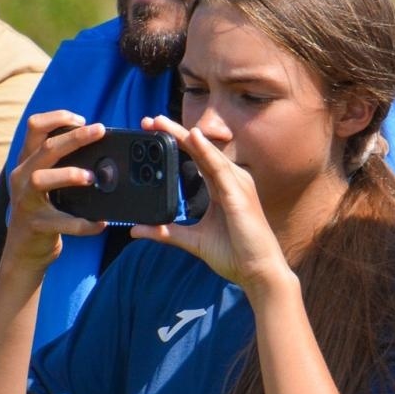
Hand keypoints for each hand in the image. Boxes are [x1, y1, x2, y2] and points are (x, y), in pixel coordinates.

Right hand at [1, 111, 108, 271]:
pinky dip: (83, 224)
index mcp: (26, 162)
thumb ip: (60, 164)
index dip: (57, 117)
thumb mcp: (45, 182)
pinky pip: (60, 222)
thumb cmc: (43, 210)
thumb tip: (99, 148)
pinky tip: (100, 223)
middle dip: (74, 137)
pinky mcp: (35, 225)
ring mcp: (25, 201)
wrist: (24, 251)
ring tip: (92, 177)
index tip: (82, 119)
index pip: (34, 127)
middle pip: (44, 148)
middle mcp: (21, 177)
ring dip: (69, 175)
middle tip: (100, 131)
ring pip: (41, 179)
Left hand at [129, 115, 289, 292]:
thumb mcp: (192, 241)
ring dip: (185, 136)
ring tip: (162, 123)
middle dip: (174, 133)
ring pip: (207, 153)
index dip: (176, 142)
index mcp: (221, 188)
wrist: (258, 273)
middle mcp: (230, 180)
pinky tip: (193, 137)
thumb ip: (166, 233)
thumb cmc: (234, 254)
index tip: (151, 131)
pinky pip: (219, 168)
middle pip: (199, 150)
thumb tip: (136, 230)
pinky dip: (206, 151)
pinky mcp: (239, 194)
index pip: (196, 158)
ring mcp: (237, 184)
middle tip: (148, 120)